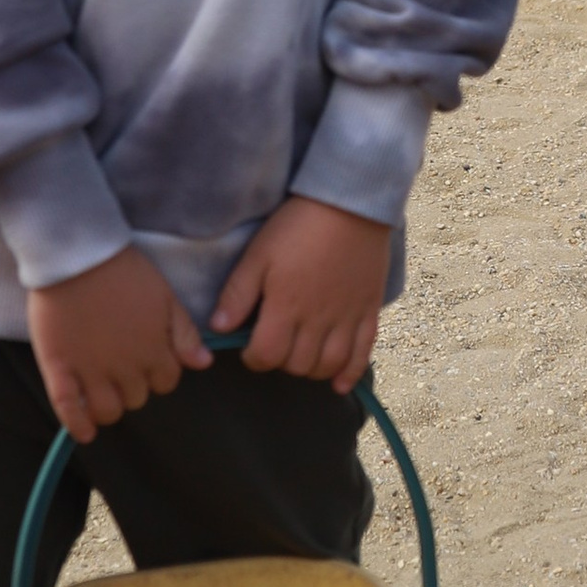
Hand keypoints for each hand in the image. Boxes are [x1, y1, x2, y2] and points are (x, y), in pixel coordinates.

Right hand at [28, 247, 207, 444]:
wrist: (76, 255)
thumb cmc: (124, 271)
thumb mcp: (165, 297)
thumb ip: (185, 334)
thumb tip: (203, 363)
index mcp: (154, 350)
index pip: (166, 382)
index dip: (159, 373)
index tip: (147, 361)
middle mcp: (125, 367)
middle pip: (137, 398)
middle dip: (133, 387)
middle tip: (121, 369)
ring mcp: (90, 370)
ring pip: (108, 411)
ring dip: (109, 407)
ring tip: (102, 394)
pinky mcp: (59, 368)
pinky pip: (68, 408)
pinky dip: (77, 425)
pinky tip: (85, 433)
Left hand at [210, 194, 391, 393]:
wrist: (350, 203)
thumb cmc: (297, 226)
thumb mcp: (258, 254)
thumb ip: (237, 294)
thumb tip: (217, 328)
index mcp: (286, 307)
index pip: (266, 355)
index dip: (253, 358)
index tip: (250, 347)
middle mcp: (318, 320)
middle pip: (297, 364)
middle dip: (281, 362)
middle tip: (276, 345)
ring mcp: (347, 318)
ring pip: (328, 364)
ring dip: (311, 369)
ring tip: (301, 357)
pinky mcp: (368, 311)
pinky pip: (363, 352)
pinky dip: (350, 373)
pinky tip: (338, 383)